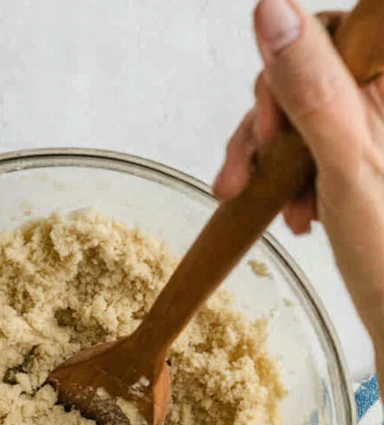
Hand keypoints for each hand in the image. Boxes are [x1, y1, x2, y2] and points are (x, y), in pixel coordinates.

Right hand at [214, 0, 383, 368]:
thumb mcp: (341, 160)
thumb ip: (309, 85)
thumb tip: (271, 10)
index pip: (330, 30)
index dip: (286, 70)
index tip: (271, 127)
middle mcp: (382, 97)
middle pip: (306, 73)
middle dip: (267, 127)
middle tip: (246, 173)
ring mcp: (370, 128)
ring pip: (300, 113)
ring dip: (269, 159)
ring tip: (256, 201)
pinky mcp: (356, 157)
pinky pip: (307, 147)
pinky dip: (284, 177)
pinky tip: (288, 211)